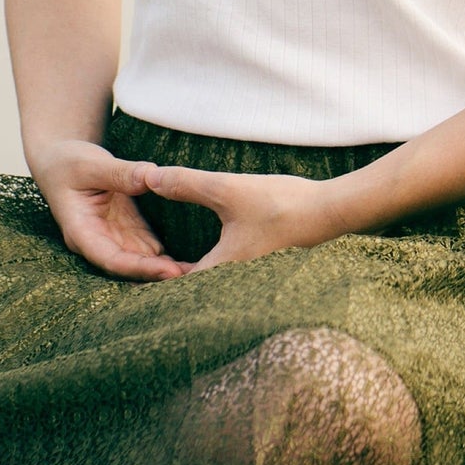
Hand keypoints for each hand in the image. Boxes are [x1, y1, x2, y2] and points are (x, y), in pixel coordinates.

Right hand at [30, 139, 191, 280]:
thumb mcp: (91, 164)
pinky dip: (167, 255)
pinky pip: (149, 246)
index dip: (140, 268)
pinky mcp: (126, 228)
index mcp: (81, 232)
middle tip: (196, 278)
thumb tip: (151, 177)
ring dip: (167, 269)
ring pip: (142, 260)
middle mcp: (98, 241)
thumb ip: (120, 173)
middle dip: (159, 275)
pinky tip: (192, 263)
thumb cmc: (68, 161)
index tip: (168, 271)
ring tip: (202, 276)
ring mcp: (113, 236)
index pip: (111, 259)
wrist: (61, 159)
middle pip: (130, 267)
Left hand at [141, 163, 340, 272]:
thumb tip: (149, 178)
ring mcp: (252, 277)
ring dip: (193, 270)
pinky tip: (212, 250)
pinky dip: (214, 265)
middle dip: (171, 274)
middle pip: (194, 286)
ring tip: (171, 259)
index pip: (177, 284)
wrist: (331, 212)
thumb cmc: (281, 204)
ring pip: (212, 280)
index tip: (134, 266)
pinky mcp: (264, 266)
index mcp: (222, 269)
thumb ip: (187, 184)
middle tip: (145, 262)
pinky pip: (229, 272)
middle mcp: (236, 282)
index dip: (154, 275)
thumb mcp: (227, 189)